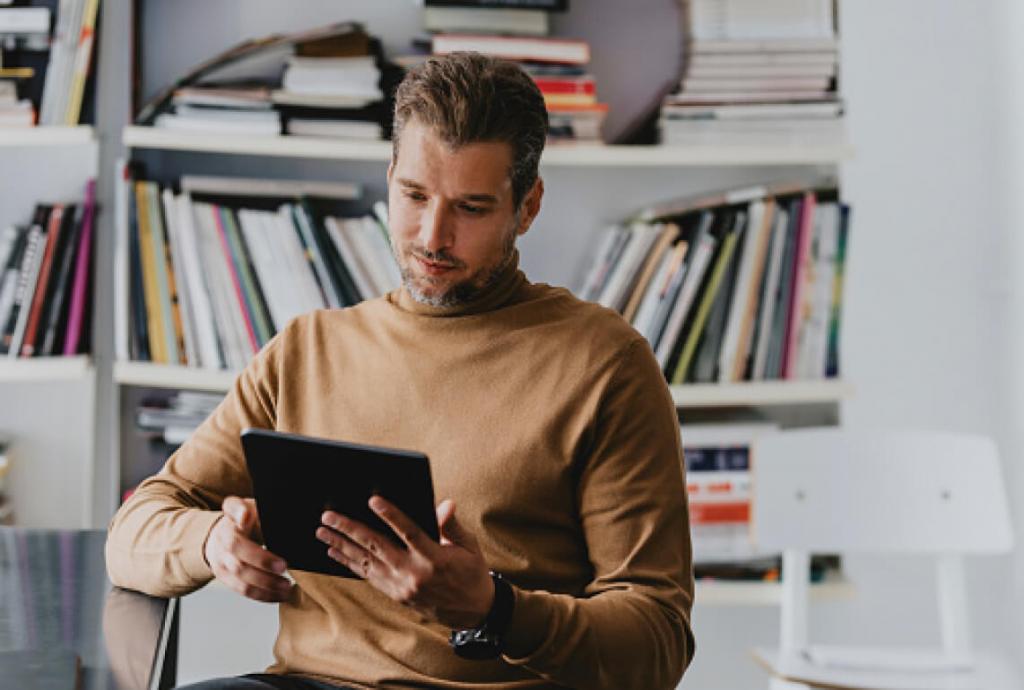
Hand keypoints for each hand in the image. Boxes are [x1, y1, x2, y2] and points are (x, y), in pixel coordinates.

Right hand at [204, 496, 292, 602]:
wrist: (221, 538)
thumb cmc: (245, 522)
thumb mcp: (253, 508)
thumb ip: (257, 510)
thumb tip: (259, 516)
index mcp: (232, 517)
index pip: (231, 509)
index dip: (238, 512)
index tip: (246, 515)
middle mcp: (223, 538)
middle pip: (237, 549)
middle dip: (261, 560)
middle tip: (283, 566)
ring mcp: (222, 560)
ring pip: (241, 575)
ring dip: (265, 583)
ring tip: (286, 586)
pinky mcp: (226, 578)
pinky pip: (243, 590)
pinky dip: (263, 595)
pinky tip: (280, 595)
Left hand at [317, 497, 493, 628]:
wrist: (473, 611)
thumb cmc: (471, 571)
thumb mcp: (468, 546)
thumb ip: (452, 525)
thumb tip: (445, 504)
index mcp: (435, 558)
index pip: (409, 532)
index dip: (390, 515)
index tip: (373, 500)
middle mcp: (414, 574)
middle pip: (377, 546)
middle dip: (350, 529)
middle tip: (329, 515)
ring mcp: (402, 587)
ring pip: (366, 562)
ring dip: (342, 545)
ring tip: (322, 531)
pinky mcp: (396, 594)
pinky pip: (368, 576)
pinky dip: (349, 563)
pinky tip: (335, 552)